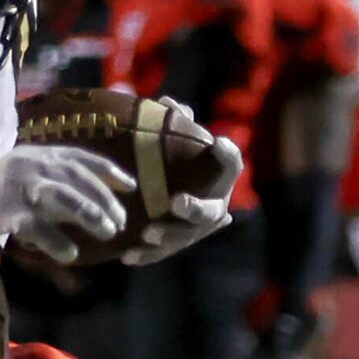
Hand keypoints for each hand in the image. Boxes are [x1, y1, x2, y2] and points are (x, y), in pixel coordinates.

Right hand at [0, 145, 133, 264]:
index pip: (79, 157)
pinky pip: (37, 228)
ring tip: (108, 232)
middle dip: (103, 199)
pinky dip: (56, 242)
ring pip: (62, 198)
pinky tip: (70, 254)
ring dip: (89, 214)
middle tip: (120, 221)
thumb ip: (51, 184)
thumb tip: (91, 200)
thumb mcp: (22, 181)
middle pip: (75, 177)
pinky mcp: (3, 213)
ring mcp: (15, 188)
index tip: (129, 186)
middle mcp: (27, 165)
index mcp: (34, 154)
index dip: (107, 170)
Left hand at [120, 133, 242, 265]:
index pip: (232, 164)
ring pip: (185, 237)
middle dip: (195, 209)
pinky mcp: (176, 245)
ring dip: (167, 236)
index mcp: (220, 178)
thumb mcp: (178, 139)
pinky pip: (162, 253)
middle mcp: (215, 207)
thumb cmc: (178, 158)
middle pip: (210, 212)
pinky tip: (127, 256)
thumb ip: (176, 121)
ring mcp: (196, 230)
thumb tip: (166, 102)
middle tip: (176, 202)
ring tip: (147, 233)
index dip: (228, 154)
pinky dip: (146, 255)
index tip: (218, 142)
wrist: (171, 190)